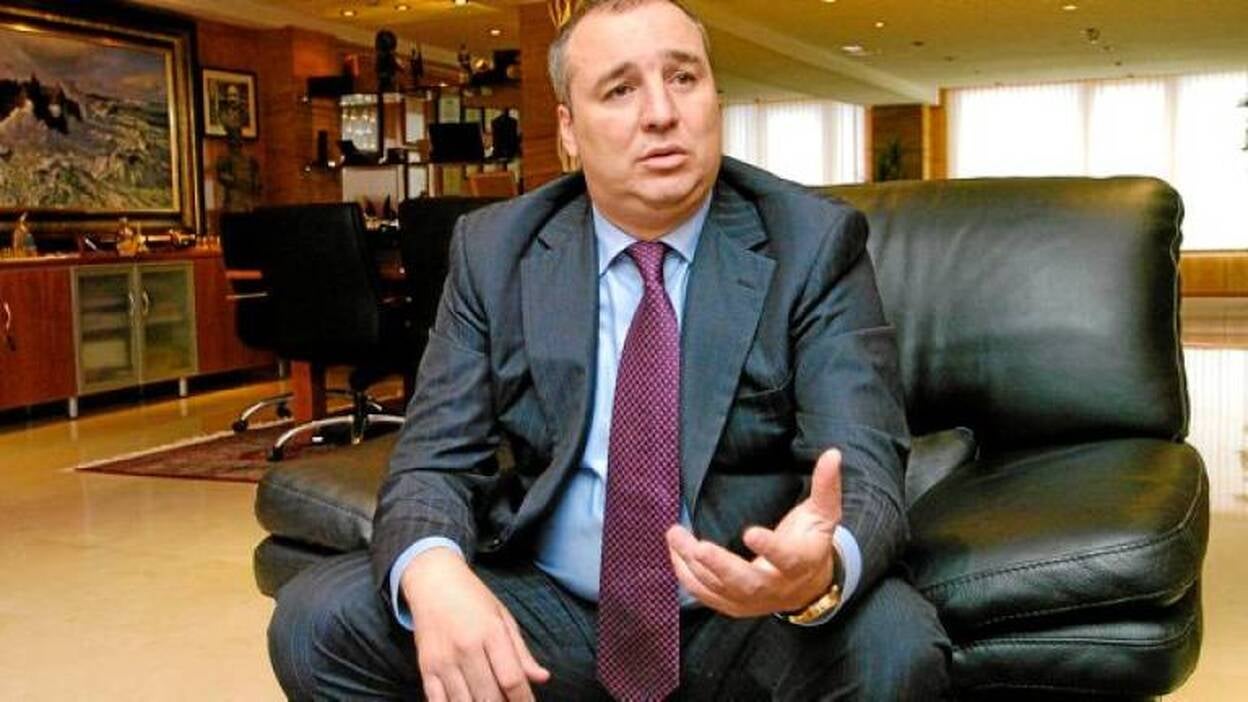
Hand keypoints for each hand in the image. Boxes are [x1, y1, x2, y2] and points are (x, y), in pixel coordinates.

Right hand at [401, 548, 550, 701]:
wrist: (432, 581)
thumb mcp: (503, 617)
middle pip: (489, 696)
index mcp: (491, 632)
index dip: (523, 700)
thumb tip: (542, 678)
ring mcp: (444, 660)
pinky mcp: (425, 668)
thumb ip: (522, 652)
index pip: (512, 679)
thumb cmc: (472, 598)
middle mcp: (466, 647)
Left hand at [666, 448, 842, 617]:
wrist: (808, 586)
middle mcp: (776, 586)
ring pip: (720, 589)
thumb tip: (833, 455)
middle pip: (747, 582)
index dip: (769, 548)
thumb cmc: (811, 542)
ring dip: (694, 566)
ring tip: (676, 536)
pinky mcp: (734, 606)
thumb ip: (826, 486)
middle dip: (721, 565)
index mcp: (800, 562)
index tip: (751, 531)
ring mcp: (753, 600)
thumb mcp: (824, 514)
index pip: (786, 558)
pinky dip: (687, 577)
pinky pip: (707, 595)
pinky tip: (675, 553)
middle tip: (698, 546)